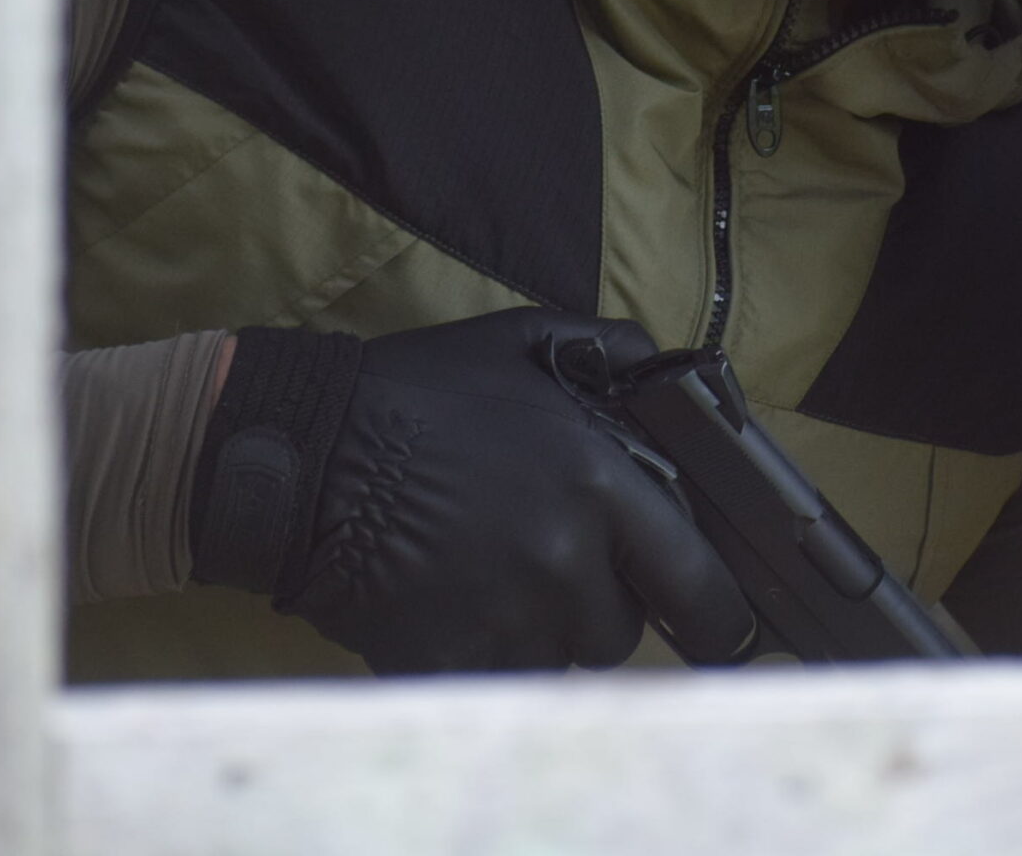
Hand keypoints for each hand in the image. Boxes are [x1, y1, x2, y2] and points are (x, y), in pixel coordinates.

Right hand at [191, 308, 754, 673]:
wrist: (300, 453)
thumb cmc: (417, 393)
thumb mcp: (522, 342)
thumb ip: (613, 354)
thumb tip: (675, 374)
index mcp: (598, 484)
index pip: (701, 585)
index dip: (719, 612)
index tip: (721, 622)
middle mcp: (564, 560)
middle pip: (626, 628)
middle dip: (607, 601)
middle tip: (559, 559)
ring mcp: (505, 619)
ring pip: (564, 657)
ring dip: (548, 628)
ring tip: (497, 572)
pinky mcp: (448, 662)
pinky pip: (502, 678)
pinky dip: (491, 652)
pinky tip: (456, 603)